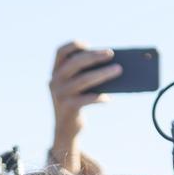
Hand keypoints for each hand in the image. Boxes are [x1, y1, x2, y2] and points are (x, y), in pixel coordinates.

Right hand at [49, 41, 117, 172]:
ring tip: (118, 70)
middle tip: (111, 53)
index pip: (60, 52)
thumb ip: (84, 74)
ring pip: (84, 80)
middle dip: (94, 56)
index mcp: (55, 72)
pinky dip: (99, 97)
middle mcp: (54, 81)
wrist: (65, 129)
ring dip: (103, 74)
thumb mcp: (76, 86)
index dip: (74, 45)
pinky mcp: (68, 108)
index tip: (89, 45)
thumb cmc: (76, 102)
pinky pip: (87, 99)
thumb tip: (110, 63)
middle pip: (75, 62)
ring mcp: (60, 95)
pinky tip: (108, 98)